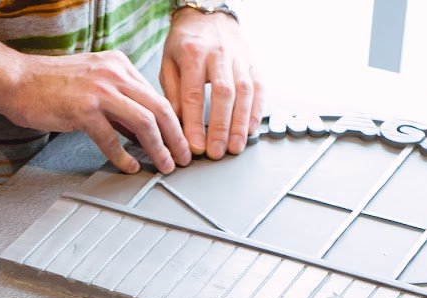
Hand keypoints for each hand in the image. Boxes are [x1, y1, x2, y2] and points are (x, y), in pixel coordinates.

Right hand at [0, 50, 191, 174]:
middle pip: (159, 107)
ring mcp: (99, 90)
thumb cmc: (50, 85)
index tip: (180, 141)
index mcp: (118, 65)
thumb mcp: (93, 85)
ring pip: (144, 121)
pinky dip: (123, 156)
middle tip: (184, 157)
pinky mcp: (83, 109)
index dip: (172, 122)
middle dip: (176, 136)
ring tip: (164, 165)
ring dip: (159, 148)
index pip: (155, 95)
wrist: (16, 80)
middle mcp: (113, 73)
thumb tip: (141, 133)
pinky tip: (129, 166)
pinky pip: (112, 138)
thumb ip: (118, 105)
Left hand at [161, 9, 262, 159]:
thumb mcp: (169, 63)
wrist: (208, 16)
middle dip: (220, 127)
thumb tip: (175, 126)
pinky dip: (255, 111)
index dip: (195, 122)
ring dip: (240, 123)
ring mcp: (239, 58)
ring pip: (244, 92)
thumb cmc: (185, 43)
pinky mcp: (253, 63)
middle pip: (223, 94)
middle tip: (216, 152)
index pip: (193, 93)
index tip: (195, 146)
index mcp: (193, 53)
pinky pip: (258, 88)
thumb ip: (172, 94)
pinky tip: (250, 130)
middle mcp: (218, 54)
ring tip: (235, 147)